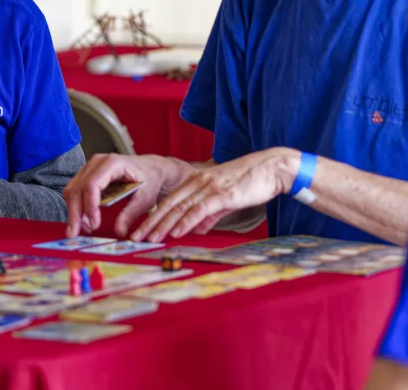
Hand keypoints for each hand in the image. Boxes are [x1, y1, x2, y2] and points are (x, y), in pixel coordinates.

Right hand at [63, 153, 194, 238]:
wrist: (151, 169)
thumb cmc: (149, 179)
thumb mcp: (144, 199)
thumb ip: (130, 214)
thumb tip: (119, 232)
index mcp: (112, 163)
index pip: (92, 185)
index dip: (89, 206)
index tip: (93, 225)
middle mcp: (97, 162)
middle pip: (78, 188)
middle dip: (76, 213)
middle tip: (76, 233)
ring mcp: (90, 167)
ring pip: (72, 190)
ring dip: (74, 211)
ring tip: (83, 229)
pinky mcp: (87, 174)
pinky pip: (75, 190)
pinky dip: (76, 206)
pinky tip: (83, 220)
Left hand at [130, 147, 298, 241]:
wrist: (272, 168)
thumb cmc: (250, 183)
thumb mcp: (225, 200)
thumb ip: (210, 214)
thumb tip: (197, 229)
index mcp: (196, 182)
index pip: (168, 201)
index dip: (153, 217)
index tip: (141, 231)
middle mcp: (198, 183)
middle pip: (168, 205)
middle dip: (150, 223)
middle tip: (135, 237)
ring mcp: (209, 188)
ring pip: (180, 208)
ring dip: (163, 225)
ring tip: (149, 238)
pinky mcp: (222, 194)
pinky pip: (199, 210)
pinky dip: (186, 222)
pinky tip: (176, 232)